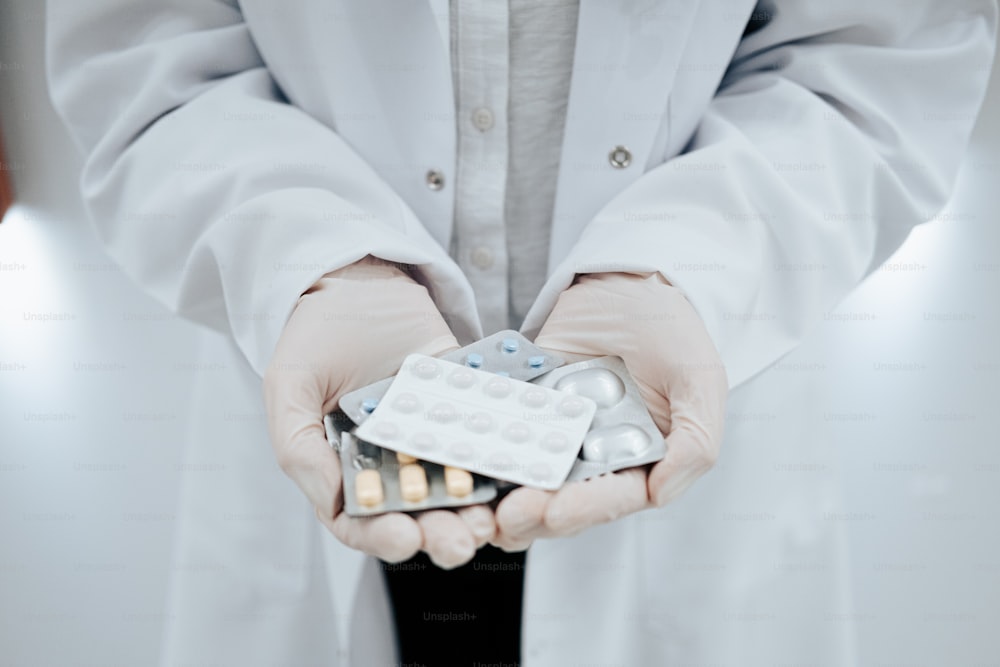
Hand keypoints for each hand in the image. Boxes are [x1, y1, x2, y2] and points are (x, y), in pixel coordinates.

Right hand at [263, 256, 494, 567]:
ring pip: (458, 487)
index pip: (362, 521)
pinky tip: (515, 470)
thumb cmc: (315, 335)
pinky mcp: (465, 410)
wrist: (360, 279)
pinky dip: (501, 458)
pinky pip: (485, 439)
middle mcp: (393, 463)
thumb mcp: (290, 385)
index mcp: (345, 468)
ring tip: (491, 517)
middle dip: (440, 533)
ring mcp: (433, 439)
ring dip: (477, 509)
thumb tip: (332, 501)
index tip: (402, 537)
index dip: (381, 536)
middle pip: (418, 514)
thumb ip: (298, 444)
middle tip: (462, 541)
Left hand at [492, 272, 727, 550]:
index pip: (613, 498)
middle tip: (507, 515)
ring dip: (505, 493)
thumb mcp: (699, 380)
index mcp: (641, 462)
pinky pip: (504, 430)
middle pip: (563, 498)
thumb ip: (694, 442)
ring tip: (484, 501)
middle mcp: (596, 456)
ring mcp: (557, 433)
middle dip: (534, 511)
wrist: (632, 284)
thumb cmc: (675, 333)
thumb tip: (660, 496)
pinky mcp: (527, 407)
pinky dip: (485, 446)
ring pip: (529, 476)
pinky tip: (468, 457)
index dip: (585, 509)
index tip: (555, 513)